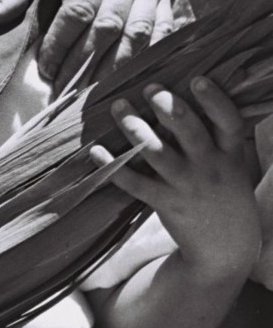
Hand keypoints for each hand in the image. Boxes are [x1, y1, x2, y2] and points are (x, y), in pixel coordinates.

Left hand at [0, 0, 144, 86]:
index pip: (79, 8)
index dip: (62, 42)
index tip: (45, 68)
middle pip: (111, 26)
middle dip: (87, 63)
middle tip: (65, 91)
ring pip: (142, 33)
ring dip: (120, 67)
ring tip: (95, 94)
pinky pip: (165, 29)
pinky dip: (151, 57)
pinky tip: (133, 79)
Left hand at [93, 78, 260, 283]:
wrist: (227, 248)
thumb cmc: (224, 192)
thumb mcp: (233, 163)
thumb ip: (215, 134)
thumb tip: (188, 90)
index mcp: (230, 154)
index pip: (229, 123)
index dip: (214, 101)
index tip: (197, 79)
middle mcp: (210, 168)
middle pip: (191, 133)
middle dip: (169, 109)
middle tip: (150, 89)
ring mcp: (187, 187)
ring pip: (158, 154)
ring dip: (135, 129)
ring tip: (119, 107)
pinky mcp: (166, 203)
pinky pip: (136, 184)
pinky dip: (113, 167)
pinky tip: (95, 151)